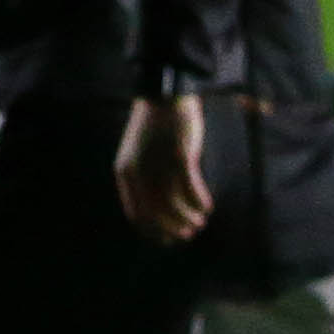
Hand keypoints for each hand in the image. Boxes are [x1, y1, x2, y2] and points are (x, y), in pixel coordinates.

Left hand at [115, 93, 211, 243]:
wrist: (165, 93)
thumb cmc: (155, 124)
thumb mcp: (140, 153)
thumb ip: (145, 178)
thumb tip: (161, 207)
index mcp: (126, 173)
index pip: (136, 215)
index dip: (152, 232)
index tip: (167, 239)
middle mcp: (140, 172)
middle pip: (156, 215)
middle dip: (173, 230)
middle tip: (188, 234)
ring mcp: (160, 165)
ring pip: (176, 206)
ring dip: (189, 219)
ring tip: (200, 222)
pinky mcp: (180, 156)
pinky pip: (192, 190)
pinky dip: (200, 202)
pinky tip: (207, 207)